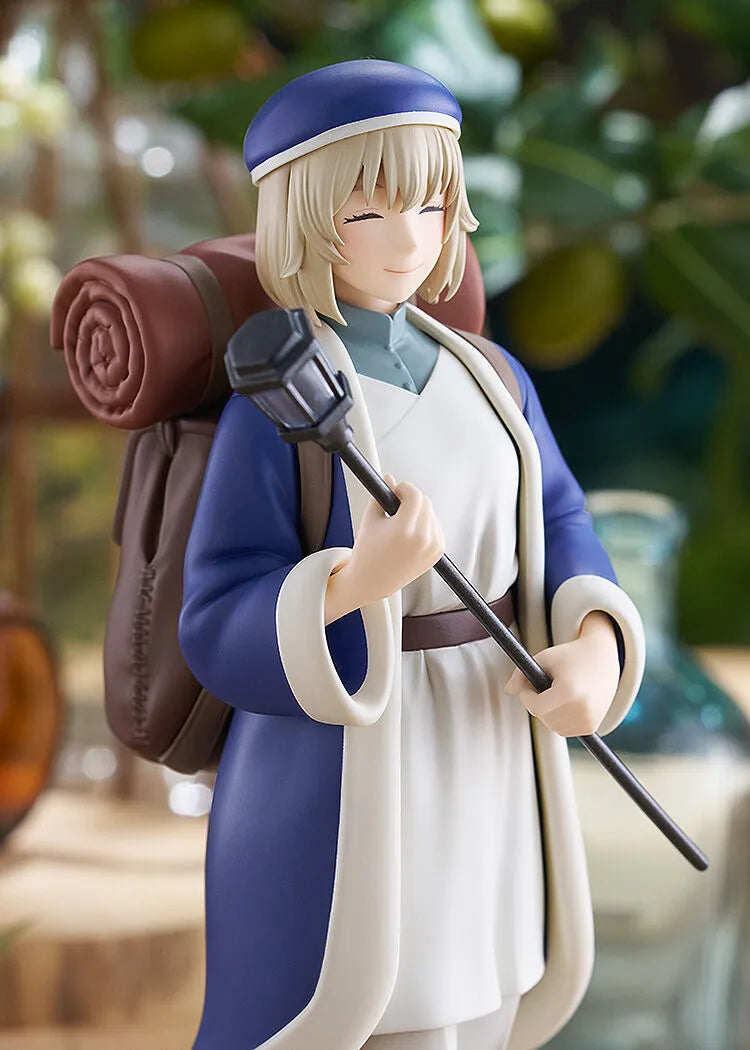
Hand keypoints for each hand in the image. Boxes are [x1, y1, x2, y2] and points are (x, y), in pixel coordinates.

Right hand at [324, 474, 444, 624]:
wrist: (374, 581)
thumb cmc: (367, 552)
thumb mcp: (370, 520)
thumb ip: (381, 495)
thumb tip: (390, 478)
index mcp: (405, 530)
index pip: (414, 494)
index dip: (404, 488)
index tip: (395, 490)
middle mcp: (422, 539)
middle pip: (425, 502)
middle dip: (411, 499)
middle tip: (396, 504)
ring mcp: (433, 546)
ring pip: (431, 513)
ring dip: (418, 512)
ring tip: (400, 524)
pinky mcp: (438, 552)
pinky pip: (435, 527)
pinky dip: (425, 525)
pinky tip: (410, 534)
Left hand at [503, 611, 619, 736]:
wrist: (602, 658)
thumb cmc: (570, 656)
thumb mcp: (544, 658)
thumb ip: (521, 674)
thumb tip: (507, 690)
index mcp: (570, 692)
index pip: (536, 707)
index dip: (527, 696)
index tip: (527, 685)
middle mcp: (582, 709)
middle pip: (544, 718)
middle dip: (537, 703)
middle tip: (541, 686)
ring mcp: (589, 720)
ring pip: (552, 726)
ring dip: (548, 712)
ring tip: (554, 691)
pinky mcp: (591, 727)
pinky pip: (564, 730)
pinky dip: (559, 719)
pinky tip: (565, 701)